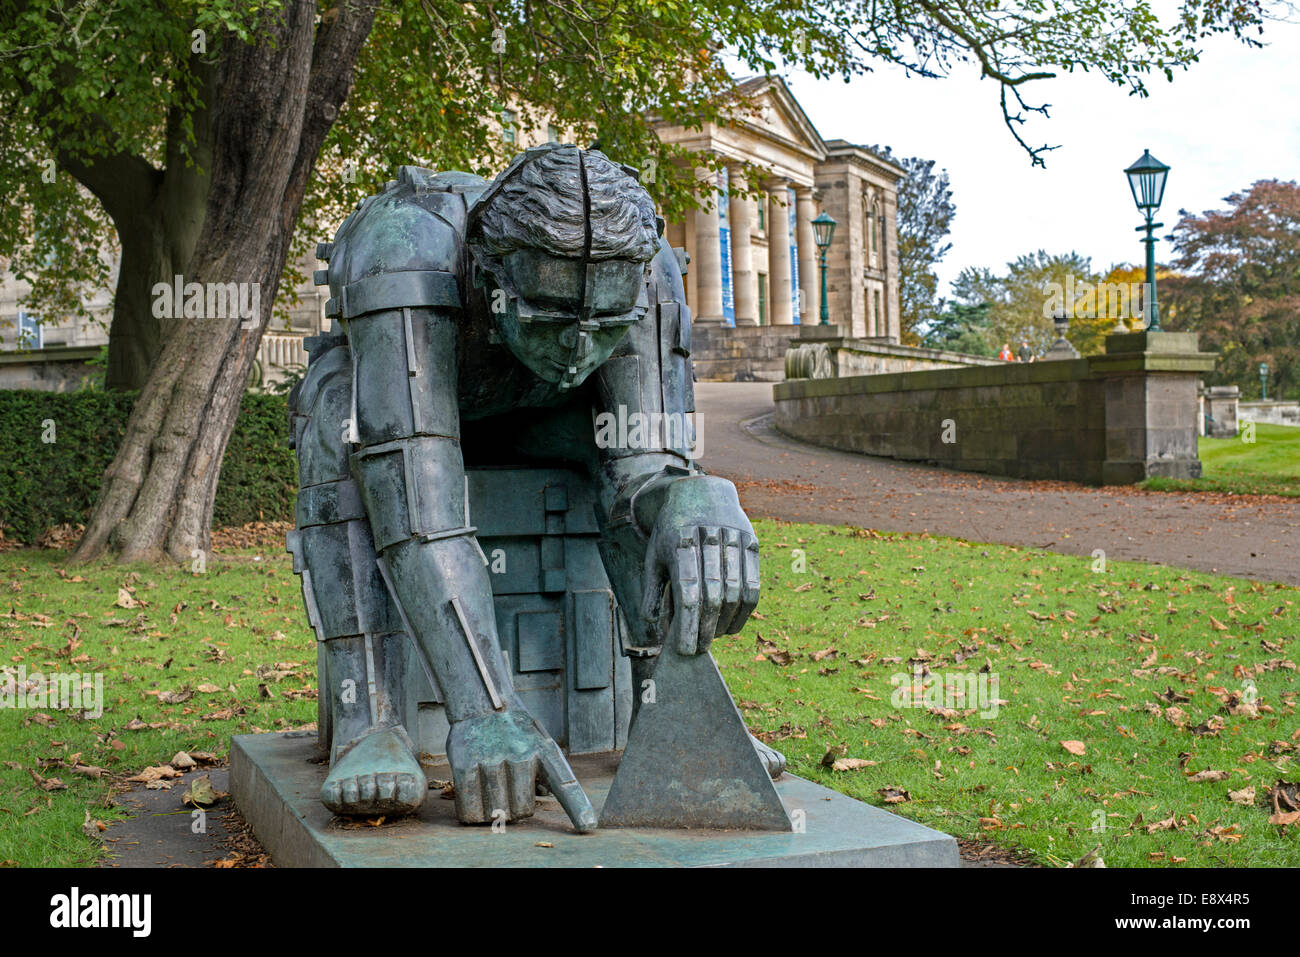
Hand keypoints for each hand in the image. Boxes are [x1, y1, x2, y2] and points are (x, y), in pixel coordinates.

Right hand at [446, 707, 596, 831]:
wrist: (481, 704)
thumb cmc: (514, 733)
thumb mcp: (538, 744)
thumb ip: (546, 775)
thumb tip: (543, 806)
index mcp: (543, 751)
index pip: (564, 783)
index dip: (577, 807)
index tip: (588, 826)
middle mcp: (520, 754)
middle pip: (522, 811)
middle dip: (515, 809)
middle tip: (507, 790)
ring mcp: (491, 758)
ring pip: (495, 813)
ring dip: (491, 812)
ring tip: (490, 790)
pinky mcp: (465, 764)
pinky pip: (470, 809)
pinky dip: (471, 813)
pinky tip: (474, 798)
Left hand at [641, 476, 759, 655]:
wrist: (701, 491)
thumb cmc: (672, 531)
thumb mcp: (653, 555)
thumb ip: (652, 590)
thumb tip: (654, 627)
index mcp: (679, 541)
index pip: (688, 591)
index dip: (688, 624)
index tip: (685, 649)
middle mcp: (708, 538)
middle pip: (713, 594)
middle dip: (706, 628)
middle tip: (699, 650)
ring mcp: (733, 538)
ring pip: (735, 592)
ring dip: (725, 622)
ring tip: (714, 638)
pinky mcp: (751, 542)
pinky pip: (753, 584)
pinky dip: (744, 611)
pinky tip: (732, 626)